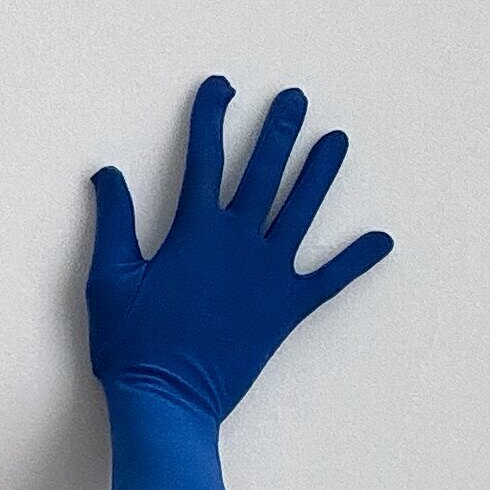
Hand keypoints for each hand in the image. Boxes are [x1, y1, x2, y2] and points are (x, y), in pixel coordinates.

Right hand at [86, 77, 392, 421]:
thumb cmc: (132, 345)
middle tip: (294, 99)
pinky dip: (356, 259)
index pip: (203, 159)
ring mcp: (268, 273)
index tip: (221, 88)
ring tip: (336, 140)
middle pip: (263, 172)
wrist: (167, 401)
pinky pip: (330, 279)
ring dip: (320, 172)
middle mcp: (238, 242)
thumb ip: (113, 223)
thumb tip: (107, 175)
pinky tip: (382, 240)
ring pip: (302, 210)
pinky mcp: (286, 308)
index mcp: (194, 231)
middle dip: (278, 131)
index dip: (211, 118)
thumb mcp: (108, 280)